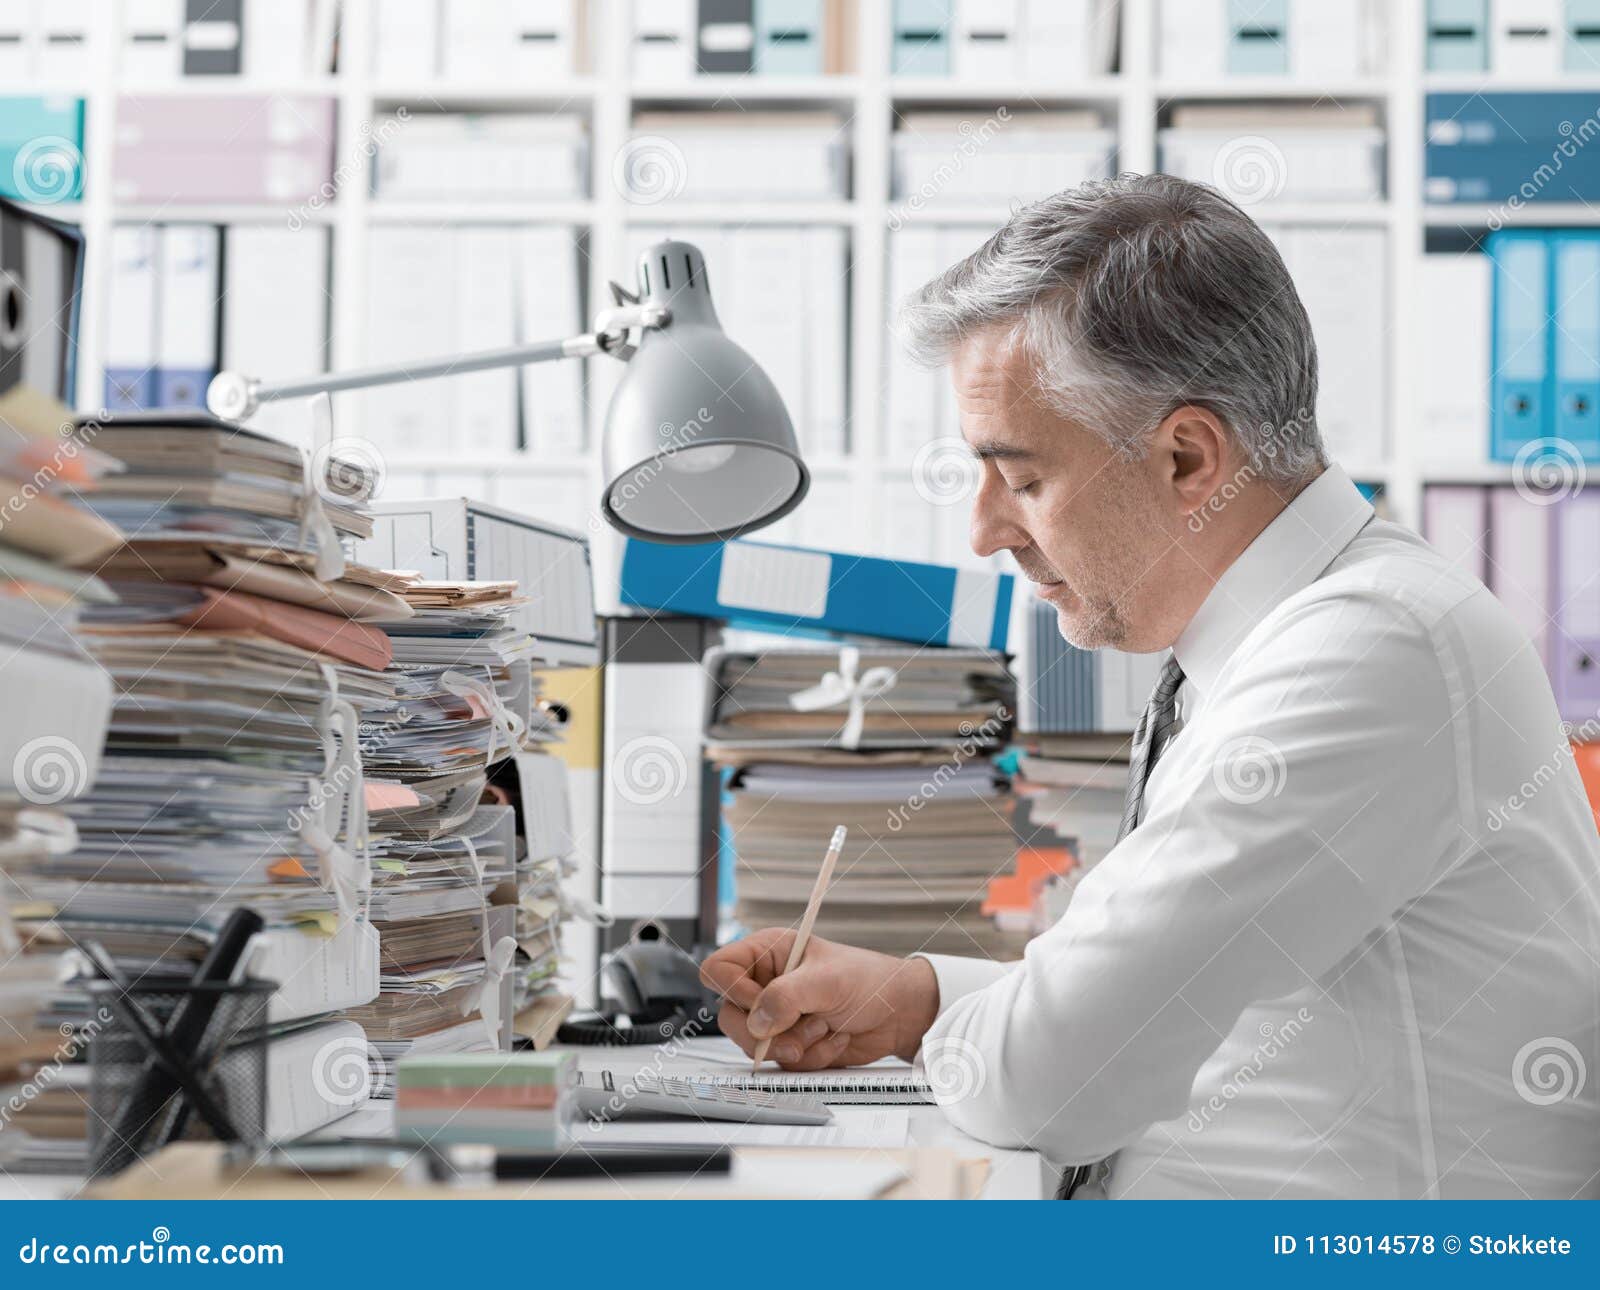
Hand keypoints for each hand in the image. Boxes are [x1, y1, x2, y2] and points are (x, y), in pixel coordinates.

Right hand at [699, 928, 939, 1069]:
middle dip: (766, 1034)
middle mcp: (766, 984)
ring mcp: (778, 1016)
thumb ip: (786, 997)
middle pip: (730, 1017)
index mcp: (767, 953)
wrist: (898, 1013)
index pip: (719, 969)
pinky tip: (834, 1038)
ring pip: (755, 1045)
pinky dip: (811, 1057)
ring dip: (795, 1044)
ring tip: (825, 1027)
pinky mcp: (791, 1042)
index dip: (733, 990)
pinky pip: (782, 1062)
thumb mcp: (826, 981)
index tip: (762, 1004)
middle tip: (794, 1038)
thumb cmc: (869, 980)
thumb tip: (757, 1021)